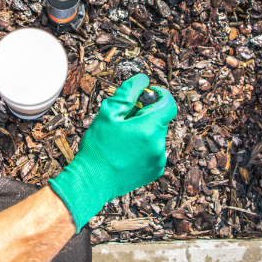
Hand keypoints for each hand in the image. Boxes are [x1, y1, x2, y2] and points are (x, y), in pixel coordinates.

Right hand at [49, 73, 176, 231]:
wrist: (92, 182)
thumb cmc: (98, 147)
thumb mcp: (108, 113)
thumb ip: (128, 92)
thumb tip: (143, 79)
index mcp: (149, 128)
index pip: (168, 103)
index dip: (159, 94)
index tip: (146, 94)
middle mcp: (158, 145)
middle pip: (160, 119)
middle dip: (146, 114)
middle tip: (124, 119)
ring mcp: (158, 160)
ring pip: (156, 135)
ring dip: (144, 130)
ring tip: (122, 138)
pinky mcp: (155, 171)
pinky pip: (154, 150)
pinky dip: (144, 146)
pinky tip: (126, 151)